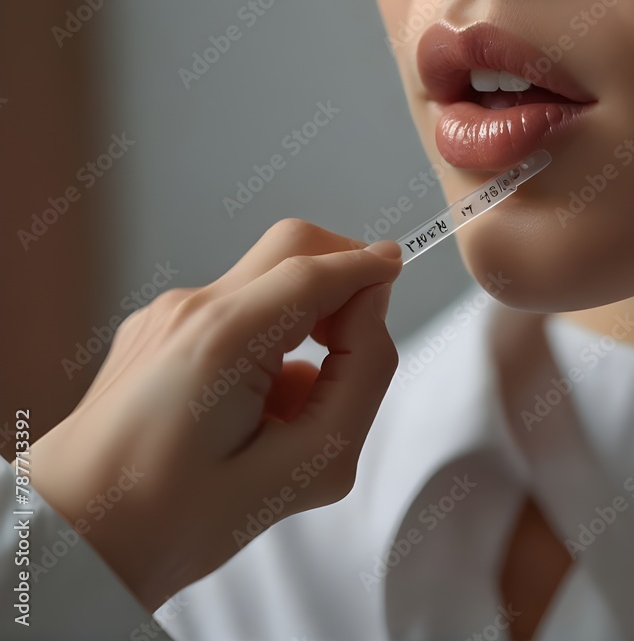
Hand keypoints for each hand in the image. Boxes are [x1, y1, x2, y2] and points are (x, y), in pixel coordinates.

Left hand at [30, 219, 402, 610]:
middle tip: (354, 346)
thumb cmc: (178, 519)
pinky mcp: (156, 330)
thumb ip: (361, 380)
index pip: (319, 268)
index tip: (400, 276)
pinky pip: (235, 311)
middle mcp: (191, 309)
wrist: (76, 542)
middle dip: (341, 275)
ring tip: (295, 408)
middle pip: (292, 247)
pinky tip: (255, 412)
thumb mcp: (306, 468)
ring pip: (266, 281)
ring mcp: (167, 315)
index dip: (371, 268)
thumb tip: (371, 318)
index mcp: (224, 338)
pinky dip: (267, 340)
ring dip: (304, 319)